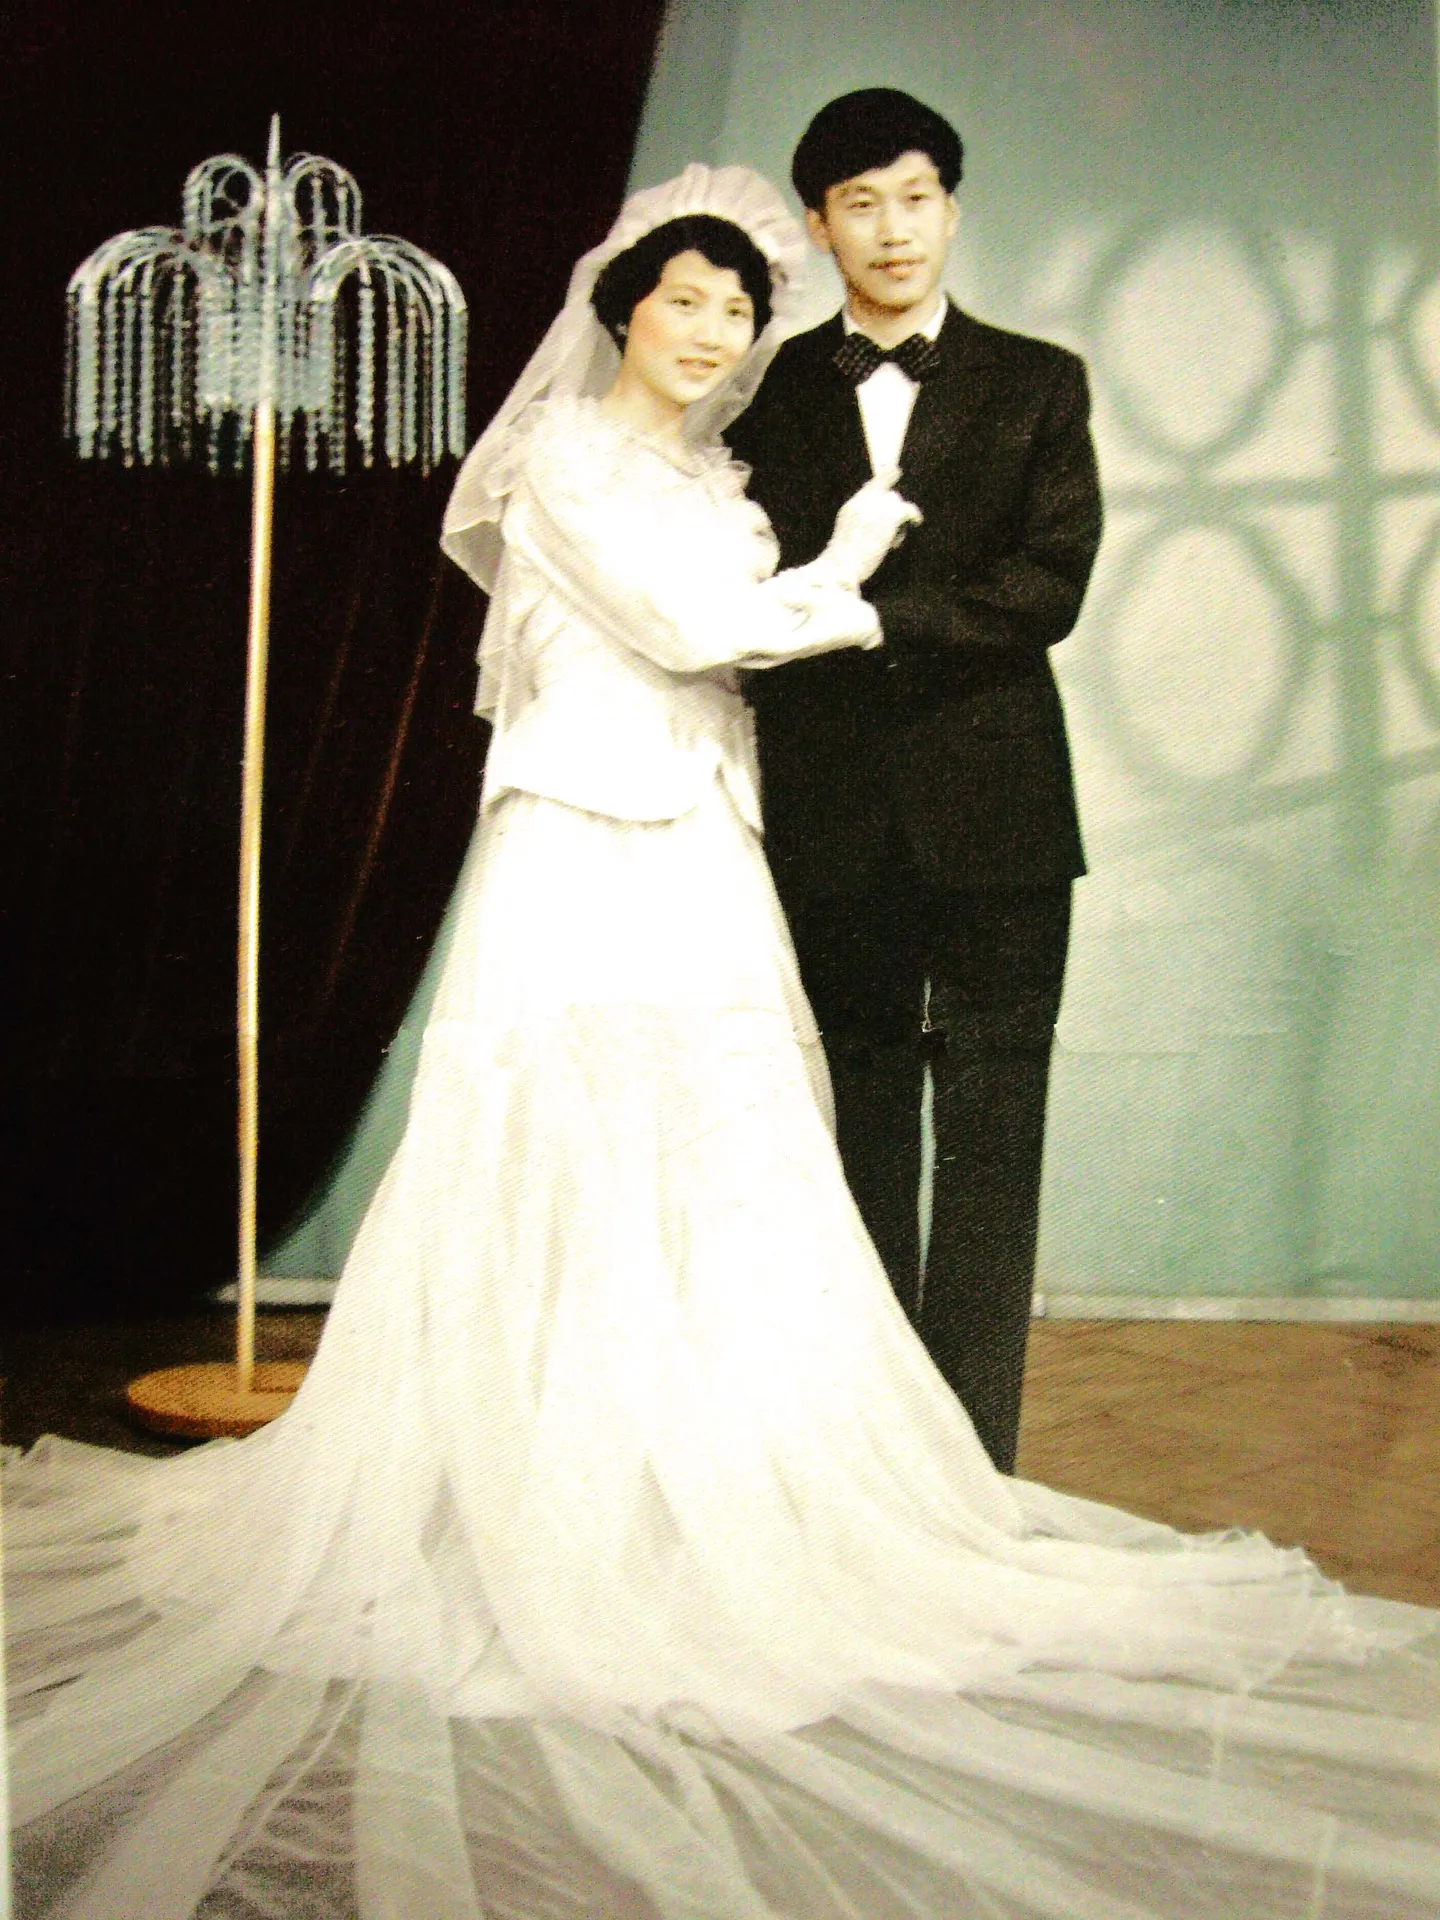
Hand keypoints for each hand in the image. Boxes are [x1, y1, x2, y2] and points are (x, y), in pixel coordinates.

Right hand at [818, 473, 922, 588]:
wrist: (841, 568)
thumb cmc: (840, 566)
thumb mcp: (844, 543)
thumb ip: (858, 530)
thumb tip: (870, 537)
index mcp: (850, 509)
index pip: (871, 487)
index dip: (884, 481)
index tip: (895, 472)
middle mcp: (863, 502)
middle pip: (887, 493)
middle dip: (892, 508)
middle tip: (892, 530)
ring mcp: (876, 507)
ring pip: (897, 501)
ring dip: (898, 519)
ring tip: (892, 541)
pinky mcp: (890, 516)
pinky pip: (908, 509)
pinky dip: (914, 515)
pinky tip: (917, 521)